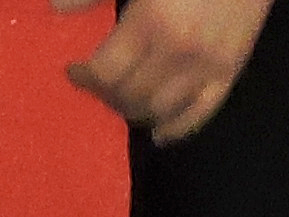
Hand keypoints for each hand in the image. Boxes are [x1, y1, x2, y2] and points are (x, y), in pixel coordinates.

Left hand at [60, 0, 269, 144]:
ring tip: (125, 101)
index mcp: (150, 22)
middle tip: (100, 84)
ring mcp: (207, 66)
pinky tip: (160, 133)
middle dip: (107, 95)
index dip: (85, 77)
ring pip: (161, 111)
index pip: (107, 72)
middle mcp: (177, 53)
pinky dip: (176, 129)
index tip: (75, 70)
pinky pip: (201, 114)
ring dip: (136, 112)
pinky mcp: (231, 70)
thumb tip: (57, 9)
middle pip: (130, 97)